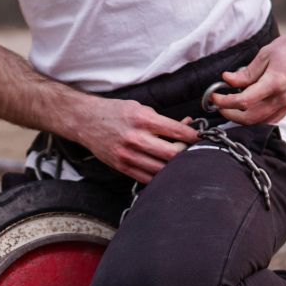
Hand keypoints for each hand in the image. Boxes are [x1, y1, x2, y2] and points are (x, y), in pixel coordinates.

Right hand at [69, 98, 197, 183]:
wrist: (85, 121)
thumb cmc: (113, 112)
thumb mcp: (138, 107)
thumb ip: (161, 119)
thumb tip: (185, 126)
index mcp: (141, 119)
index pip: (177, 130)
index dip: (193, 135)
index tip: (199, 137)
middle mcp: (135, 138)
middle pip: (172, 154)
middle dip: (186, 152)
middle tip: (190, 150)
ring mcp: (128, 155)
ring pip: (162, 169)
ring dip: (174, 166)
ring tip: (179, 160)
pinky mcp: (122, 167)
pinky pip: (147, 178)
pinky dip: (160, 176)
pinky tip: (164, 169)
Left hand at [208, 24, 285, 124]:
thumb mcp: (266, 54)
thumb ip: (246, 72)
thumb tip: (228, 80)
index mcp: (275, 83)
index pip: (243, 101)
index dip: (225, 101)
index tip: (215, 96)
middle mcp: (282, 98)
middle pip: (250, 118)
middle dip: (230, 114)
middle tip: (220, 104)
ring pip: (260, 122)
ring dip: (242, 119)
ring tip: (232, 107)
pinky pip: (271, 120)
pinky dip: (257, 120)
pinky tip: (249, 111)